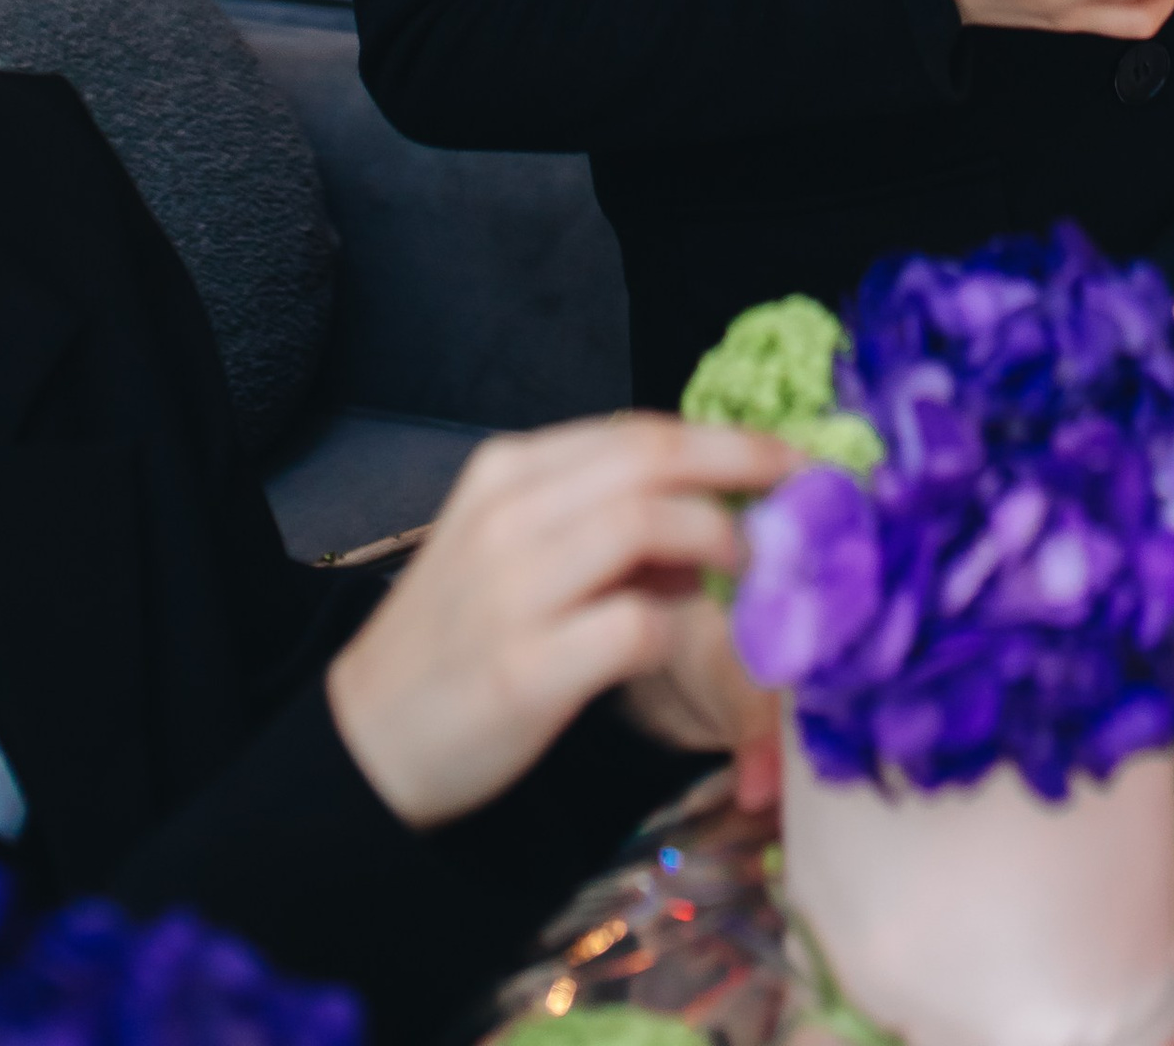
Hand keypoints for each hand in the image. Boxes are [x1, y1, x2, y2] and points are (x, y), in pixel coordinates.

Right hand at [324, 416, 791, 830]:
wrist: (366, 740)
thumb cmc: (456, 639)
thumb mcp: (512, 552)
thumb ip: (599, 524)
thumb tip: (712, 519)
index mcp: (507, 472)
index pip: (637, 432)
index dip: (725, 441)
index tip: (787, 457)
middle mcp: (509, 515)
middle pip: (652, 459)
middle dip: (744, 466)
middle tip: (807, 491)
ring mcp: (513, 590)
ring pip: (647, 523)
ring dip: (719, 539)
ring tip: (751, 568)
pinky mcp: (526, 669)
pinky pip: (635, 627)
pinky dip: (683, 626)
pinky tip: (693, 637)